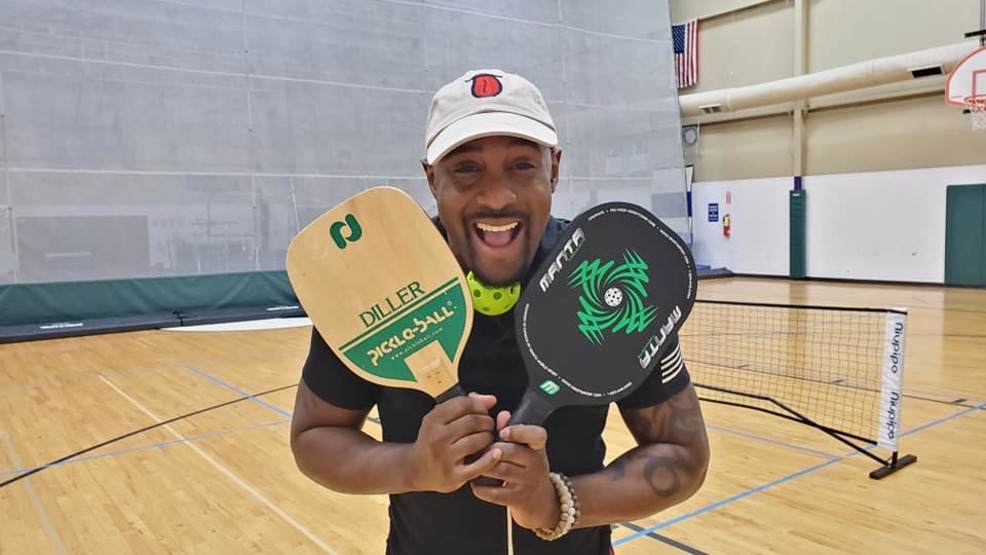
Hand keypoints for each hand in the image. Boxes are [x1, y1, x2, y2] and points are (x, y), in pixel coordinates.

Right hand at [407, 393, 500, 492]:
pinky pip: (478, 466)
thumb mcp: (441, 420)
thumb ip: (465, 405)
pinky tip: (496, 453)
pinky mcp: (453, 476)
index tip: (483, 411)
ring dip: (489, 437)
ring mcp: (444, 458)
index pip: (463, 404)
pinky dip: (491, 458)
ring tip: (487, 438)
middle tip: (488, 426)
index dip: (479, 405)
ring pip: (477, 441)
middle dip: (487, 422)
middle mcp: (436, 438)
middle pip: (472, 422)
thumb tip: (491, 399)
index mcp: (433, 420)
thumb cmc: (432, 441)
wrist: (416, 469)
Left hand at [470, 411, 559, 529]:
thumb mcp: (525, 448)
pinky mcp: (517, 499)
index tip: (503, 432)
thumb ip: (512, 429)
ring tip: (472, 463)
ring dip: (481, 465)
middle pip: (508, 451)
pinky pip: (493, 491)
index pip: (536, 435)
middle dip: (488, 449)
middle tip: (475, 448)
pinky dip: (480, 486)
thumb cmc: (525, 468)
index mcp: (538, 447)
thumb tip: (502, 414)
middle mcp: (536, 464)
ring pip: (498, 470)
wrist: (539, 501)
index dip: (518, 431)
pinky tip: (476, 482)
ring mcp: (528, 483)